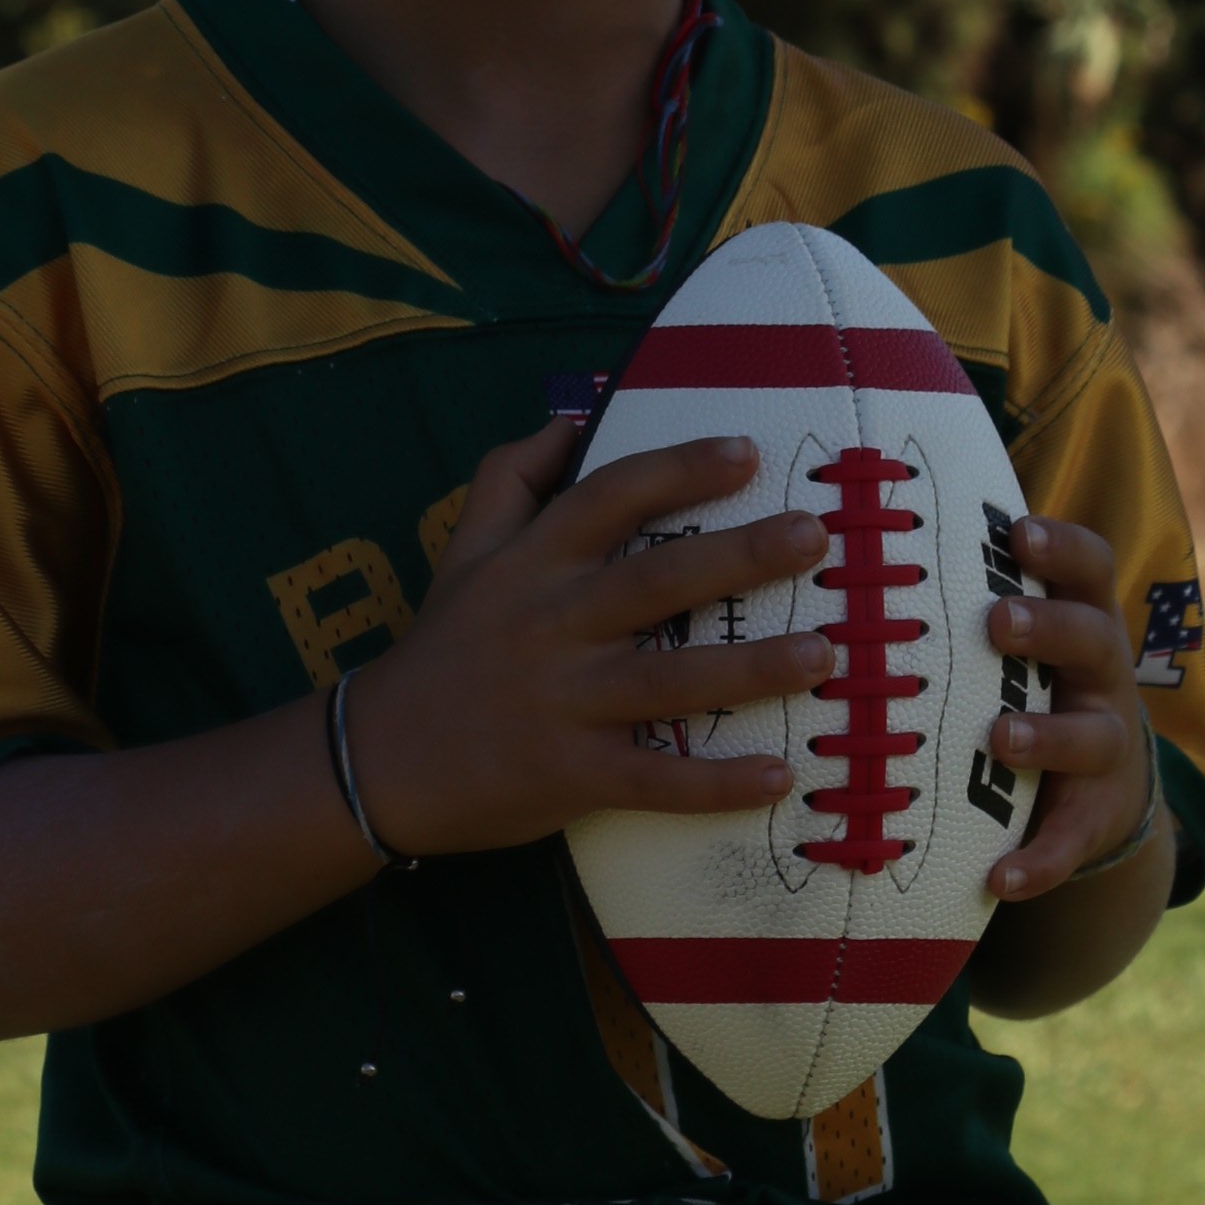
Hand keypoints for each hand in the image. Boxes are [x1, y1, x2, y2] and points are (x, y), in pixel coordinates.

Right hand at [345, 421, 833, 860]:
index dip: (676, 469)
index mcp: (534, 565)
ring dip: (751, 668)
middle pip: (656, 582)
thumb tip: (571, 420)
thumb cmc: (443, 647)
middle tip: (813, 536)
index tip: (745, 451)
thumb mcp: (463, 551)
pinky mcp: (572, 776)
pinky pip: (655, 781)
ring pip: (670, 680)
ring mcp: (565, 703)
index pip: (609, 498)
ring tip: (824, 654)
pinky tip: (778, 776)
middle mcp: (554, 626)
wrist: (380, 759)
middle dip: (739, 556)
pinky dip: (716, 784)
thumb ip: (511, 478)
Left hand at [980, 515, 1149, 903]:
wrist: (1100, 787)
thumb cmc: (1029, 684)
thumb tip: (856, 523)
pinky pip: (1070, 841)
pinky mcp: (1093, 817)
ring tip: (1002, 739)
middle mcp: (1102, 676)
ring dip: (1047, 736)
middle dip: (1049, 629)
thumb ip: (964, 592)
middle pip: (1094, 638)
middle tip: (998, 621)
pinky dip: (1039, 860)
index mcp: (1081, 620)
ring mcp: (1104, 747)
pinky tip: (1001, 879)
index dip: (1061, 547)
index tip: (1018, 532)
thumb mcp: (1019, 639)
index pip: (1089, 567)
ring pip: (1090, 736)